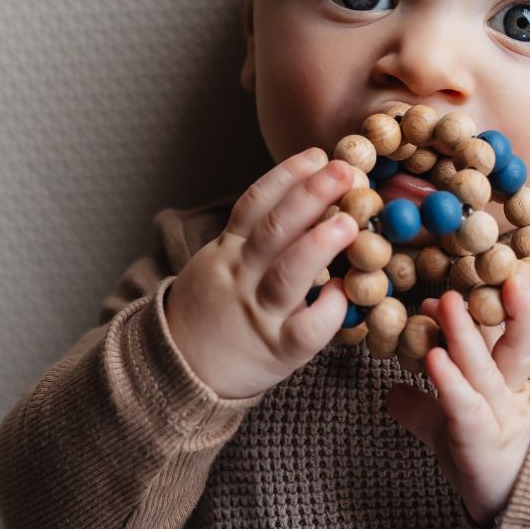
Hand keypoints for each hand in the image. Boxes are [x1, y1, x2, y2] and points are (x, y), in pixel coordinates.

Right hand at [164, 148, 359, 398]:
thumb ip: (254, 237)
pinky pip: (307, 329)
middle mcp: (241, 277)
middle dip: (310, 195)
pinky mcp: (278, 350)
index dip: (286, 177)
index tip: (318, 155)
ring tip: (349, 223)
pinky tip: (347, 290)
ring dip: (320, 244)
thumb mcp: (219, 264)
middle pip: (274, 229)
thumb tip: (311, 198)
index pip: (254, 204)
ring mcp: (259, 313)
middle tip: (345, 171)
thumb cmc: (214, 312)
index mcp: (228, 251)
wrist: (180, 373)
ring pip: (288, 274)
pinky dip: (329, 308)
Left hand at [385, 277, 529, 527]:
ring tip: (446, 303)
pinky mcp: (484, 442)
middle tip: (480, 272)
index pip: (496, 337)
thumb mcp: (448, 427)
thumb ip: (422, 406)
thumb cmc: (482, 460)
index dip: (478, 311)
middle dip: (499, 308)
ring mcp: (500, 417)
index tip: (446, 289)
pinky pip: (468, 407)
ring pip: (486, 370)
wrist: (511, 507)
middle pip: (510, 343)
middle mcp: (507, 393)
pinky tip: (435, 359)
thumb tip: (391, 391)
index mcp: (503, 382)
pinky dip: (451, 382)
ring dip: (466, 336)